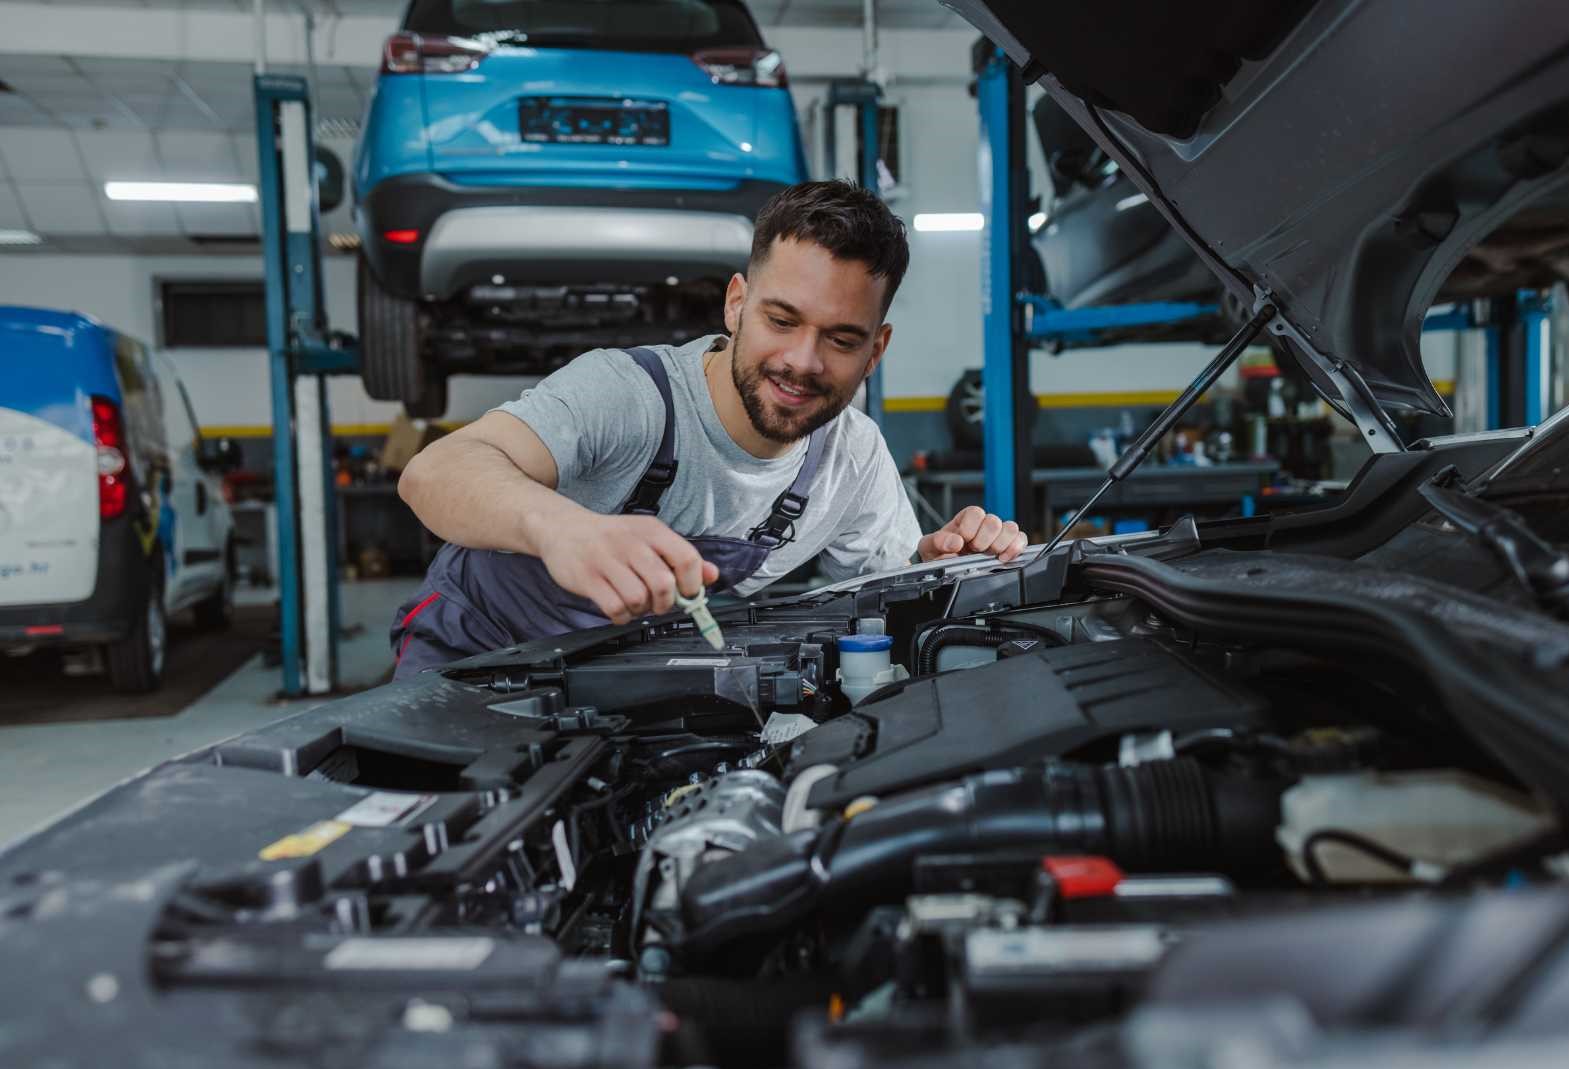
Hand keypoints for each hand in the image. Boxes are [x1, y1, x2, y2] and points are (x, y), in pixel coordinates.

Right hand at [541, 511, 718, 623]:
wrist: (563, 528)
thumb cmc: (611, 537)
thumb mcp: (648, 538)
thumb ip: (680, 556)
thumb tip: (711, 575)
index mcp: (651, 531)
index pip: (687, 558)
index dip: (693, 584)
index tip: (687, 594)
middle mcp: (631, 543)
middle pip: (664, 584)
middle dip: (666, 602)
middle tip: (658, 603)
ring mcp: (607, 560)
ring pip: (639, 599)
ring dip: (641, 610)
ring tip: (635, 603)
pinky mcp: (587, 578)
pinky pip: (615, 608)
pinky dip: (622, 616)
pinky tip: (619, 608)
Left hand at [917, 505, 1026, 563]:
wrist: (944, 568)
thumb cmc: (939, 553)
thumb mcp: (929, 547)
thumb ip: (937, 542)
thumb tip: (954, 543)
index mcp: (964, 520)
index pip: (975, 512)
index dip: (970, 527)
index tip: (963, 541)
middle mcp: (982, 525)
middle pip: (994, 521)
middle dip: (984, 540)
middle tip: (975, 550)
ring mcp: (996, 535)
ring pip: (1011, 528)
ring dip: (1000, 544)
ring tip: (989, 555)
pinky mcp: (1008, 546)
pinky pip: (1021, 540)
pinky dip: (1016, 548)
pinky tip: (1003, 558)